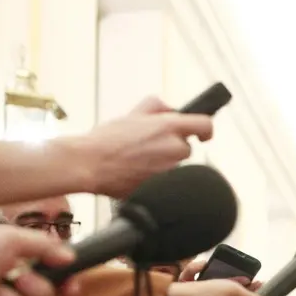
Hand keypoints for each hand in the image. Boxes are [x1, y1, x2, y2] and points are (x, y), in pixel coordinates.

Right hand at [79, 96, 213, 198]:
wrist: (89, 165)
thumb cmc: (107, 140)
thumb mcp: (132, 114)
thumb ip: (157, 107)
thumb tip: (173, 110)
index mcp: (168, 127)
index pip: (205, 125)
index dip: (206, 130)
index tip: (203, 135)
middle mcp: (174, 148)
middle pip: (186, 148)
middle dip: (172, 147)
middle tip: (148, 148)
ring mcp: (170, 170)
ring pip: (176, 166)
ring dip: (163, 163)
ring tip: (138, 161)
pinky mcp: (163, 188)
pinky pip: (167, 182)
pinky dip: (156, 178)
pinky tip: (136, 174)